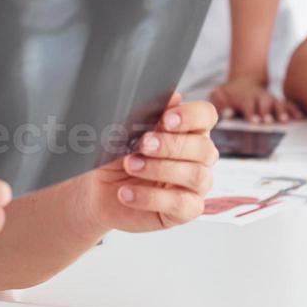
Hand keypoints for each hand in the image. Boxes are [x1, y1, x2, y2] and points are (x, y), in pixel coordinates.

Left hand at [78, 93, 219, 232]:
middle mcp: (199, 158)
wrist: (99, 189)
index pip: (206, 116)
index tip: (166, 120)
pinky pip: (180, 205)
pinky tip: (127, 193)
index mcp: (190, 131)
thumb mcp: (127, 132)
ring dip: (160, 168)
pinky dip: (150, 197)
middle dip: (171, 145)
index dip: (191, 116)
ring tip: (130, 165)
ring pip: (195, 175)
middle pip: (204, 147)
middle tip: (142, 144)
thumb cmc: (118, 155)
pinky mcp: (186, 210)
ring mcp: (195, 186)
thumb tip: (173, 96)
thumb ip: (150, 114)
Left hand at [211, 76, 301, 123]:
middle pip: (265, 104)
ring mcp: (270, 100)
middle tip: (268, 121)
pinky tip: (298, 116)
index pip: (249, 105)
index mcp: (246, 97)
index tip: (254, 122)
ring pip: (277, 104)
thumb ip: (219, 102)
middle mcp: (260, 98)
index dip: (251, 113)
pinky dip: (293, 109)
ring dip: (281, 112)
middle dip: (267, 113)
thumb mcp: (220, 94)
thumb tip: (222, 111)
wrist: (244, 81)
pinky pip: (287, 104)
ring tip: (284, 121)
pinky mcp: (278, 102)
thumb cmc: (230, 94)